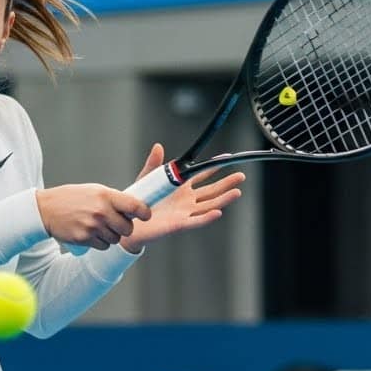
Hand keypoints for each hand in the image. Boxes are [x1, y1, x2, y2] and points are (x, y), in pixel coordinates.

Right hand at [35, 184, 152, 250]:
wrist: (46, 209)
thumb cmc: (72, 198)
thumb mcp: (94, 191)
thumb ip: (114, 199)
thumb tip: (134, 210)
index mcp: (105, 196)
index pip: (135, 207)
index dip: (144, 213)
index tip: (145, 215)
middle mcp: (101, 211)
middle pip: (128, 228)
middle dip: (124, 228)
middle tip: (116, 223)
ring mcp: (92, 226)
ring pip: (116, 239)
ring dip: (111, 235)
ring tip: (98, 226)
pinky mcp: (84, 239)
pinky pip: (103, 246)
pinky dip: (100, 242)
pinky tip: (90, 232)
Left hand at [120, 143, 244, 253]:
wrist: (130, 221)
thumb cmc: (140, 201)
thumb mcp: (147, 178)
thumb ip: (154, 163)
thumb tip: (158, 146)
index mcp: (181, 186)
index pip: (202, 175)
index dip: (214, 167)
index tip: (227, 158)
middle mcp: (187, 199)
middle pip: (212, 190)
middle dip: (226, 183)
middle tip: (241, 176)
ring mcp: (185, 212)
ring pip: (209, 205)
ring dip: (223, 199)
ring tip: (237, 192)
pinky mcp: (179, 224)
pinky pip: (196, 221)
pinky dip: (207, 217)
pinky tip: (218, 212)